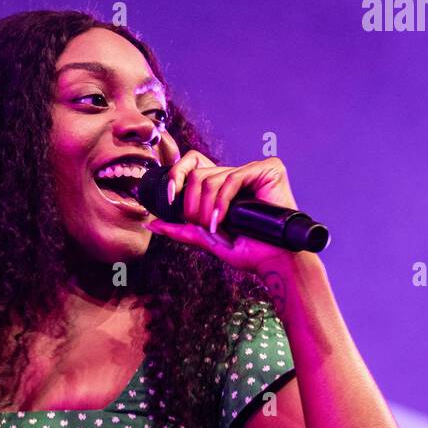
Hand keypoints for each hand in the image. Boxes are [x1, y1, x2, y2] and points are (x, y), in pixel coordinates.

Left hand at [148, 137, 309, 279]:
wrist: (274, 262)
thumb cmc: (249, 252)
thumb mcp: (208, 239)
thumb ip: (182, 229)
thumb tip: (153, 224)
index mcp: (226, 186)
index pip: (194, 166)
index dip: (177, 178)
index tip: (169, 201)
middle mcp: (239, 175)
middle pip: (199, 173)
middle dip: (192, 203)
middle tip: (202, 225)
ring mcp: (254, 170)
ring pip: (213, 177)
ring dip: (207, 207)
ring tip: (215, 227)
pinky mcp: (268, 169)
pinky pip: (232, 178)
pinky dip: (222, 201)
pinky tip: (222, 219)